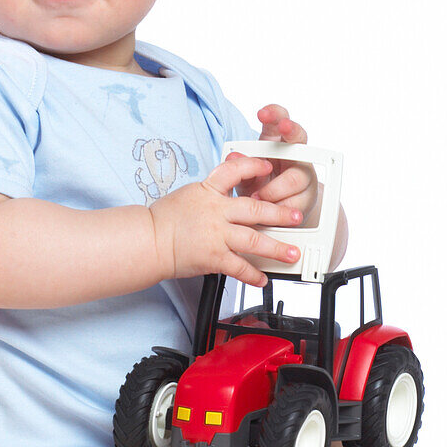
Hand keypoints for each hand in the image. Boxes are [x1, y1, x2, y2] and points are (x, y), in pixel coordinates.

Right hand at [149, 155, 304, 285]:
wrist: (149, 240)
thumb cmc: (165, 218)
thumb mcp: (189, 193)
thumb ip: (212, 192)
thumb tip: (228, 187)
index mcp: (209, 191)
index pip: (234, 172)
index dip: (253, 167)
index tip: (268, 166)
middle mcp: (217, 212)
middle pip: (256, 210)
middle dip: (281, 214)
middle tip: (297, 217)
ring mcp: (217, 236)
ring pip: (254, 241)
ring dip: (277, 248)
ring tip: (292, 253)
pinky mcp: (213, 257)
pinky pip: (239, 267)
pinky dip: (252, 275)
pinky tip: (263, 279)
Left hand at [231, 105, 317, 219]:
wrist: (274, 214)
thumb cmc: (257, 186)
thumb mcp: (245, 175)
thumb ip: (240, 166)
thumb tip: (232, 156)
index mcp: (276, 143)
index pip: (278, 121)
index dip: (273, 114)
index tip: (262, 113)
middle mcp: (294, 154)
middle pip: (299, 136)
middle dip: (291, 129)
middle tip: (283, 126)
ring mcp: (304, 174)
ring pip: (295, 176)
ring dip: (274, 189)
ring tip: (257, 196)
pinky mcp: (308, 196)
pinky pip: (296, 201)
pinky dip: (279, 207)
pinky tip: (269, 210)